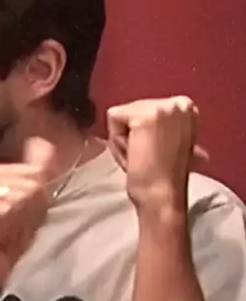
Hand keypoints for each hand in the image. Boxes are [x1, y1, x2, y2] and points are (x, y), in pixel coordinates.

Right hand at [0, 137, 54, 289]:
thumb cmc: (8, 241)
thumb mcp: (31, 205)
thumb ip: (37, 171)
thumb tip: (45, 141)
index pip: (33, 172)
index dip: (37, 199)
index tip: (24, 218)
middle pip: (28, 185)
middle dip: (28, 213)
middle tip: (13, 230)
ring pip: (16, 198)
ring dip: (18, 223)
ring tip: (5, 235)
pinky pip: (4, 210)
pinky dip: (8, 228)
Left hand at [107, 96, 208, 214]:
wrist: (163, 197)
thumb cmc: (166, 177)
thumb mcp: (177, 145)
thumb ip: (170, 129)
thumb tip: (170, 132)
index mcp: (187, 108)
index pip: (146, 108)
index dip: (145, 133)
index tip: (156, 152)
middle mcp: (178, 103)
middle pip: (133, 109)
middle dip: (134, 135)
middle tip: (148, 158)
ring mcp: (162, 107)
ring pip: (122, 114)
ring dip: (125, 139)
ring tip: (144, 158)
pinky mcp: (144, 115)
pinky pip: (113, 118)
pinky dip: (117, 141)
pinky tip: (135, 156)